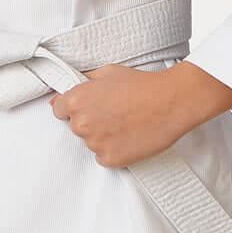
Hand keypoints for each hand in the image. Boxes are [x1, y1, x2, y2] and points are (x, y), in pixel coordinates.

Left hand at [49, 61, 231, 167]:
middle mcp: (82, 124)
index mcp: (77, 100)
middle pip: (75, 127)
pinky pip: (104, 157)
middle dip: (90, 121)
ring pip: (91, 143)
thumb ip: (82, 83)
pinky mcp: (111, 160)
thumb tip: (62, 94)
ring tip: (126, 123)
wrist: (172, 101)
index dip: (74, 107)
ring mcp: (95, 144)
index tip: (89, 107)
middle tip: (114, 113)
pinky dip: (114, 150)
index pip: (59, 110)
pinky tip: (129, 137)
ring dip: (103, 136)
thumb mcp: (108, 72)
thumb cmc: (143, 84)